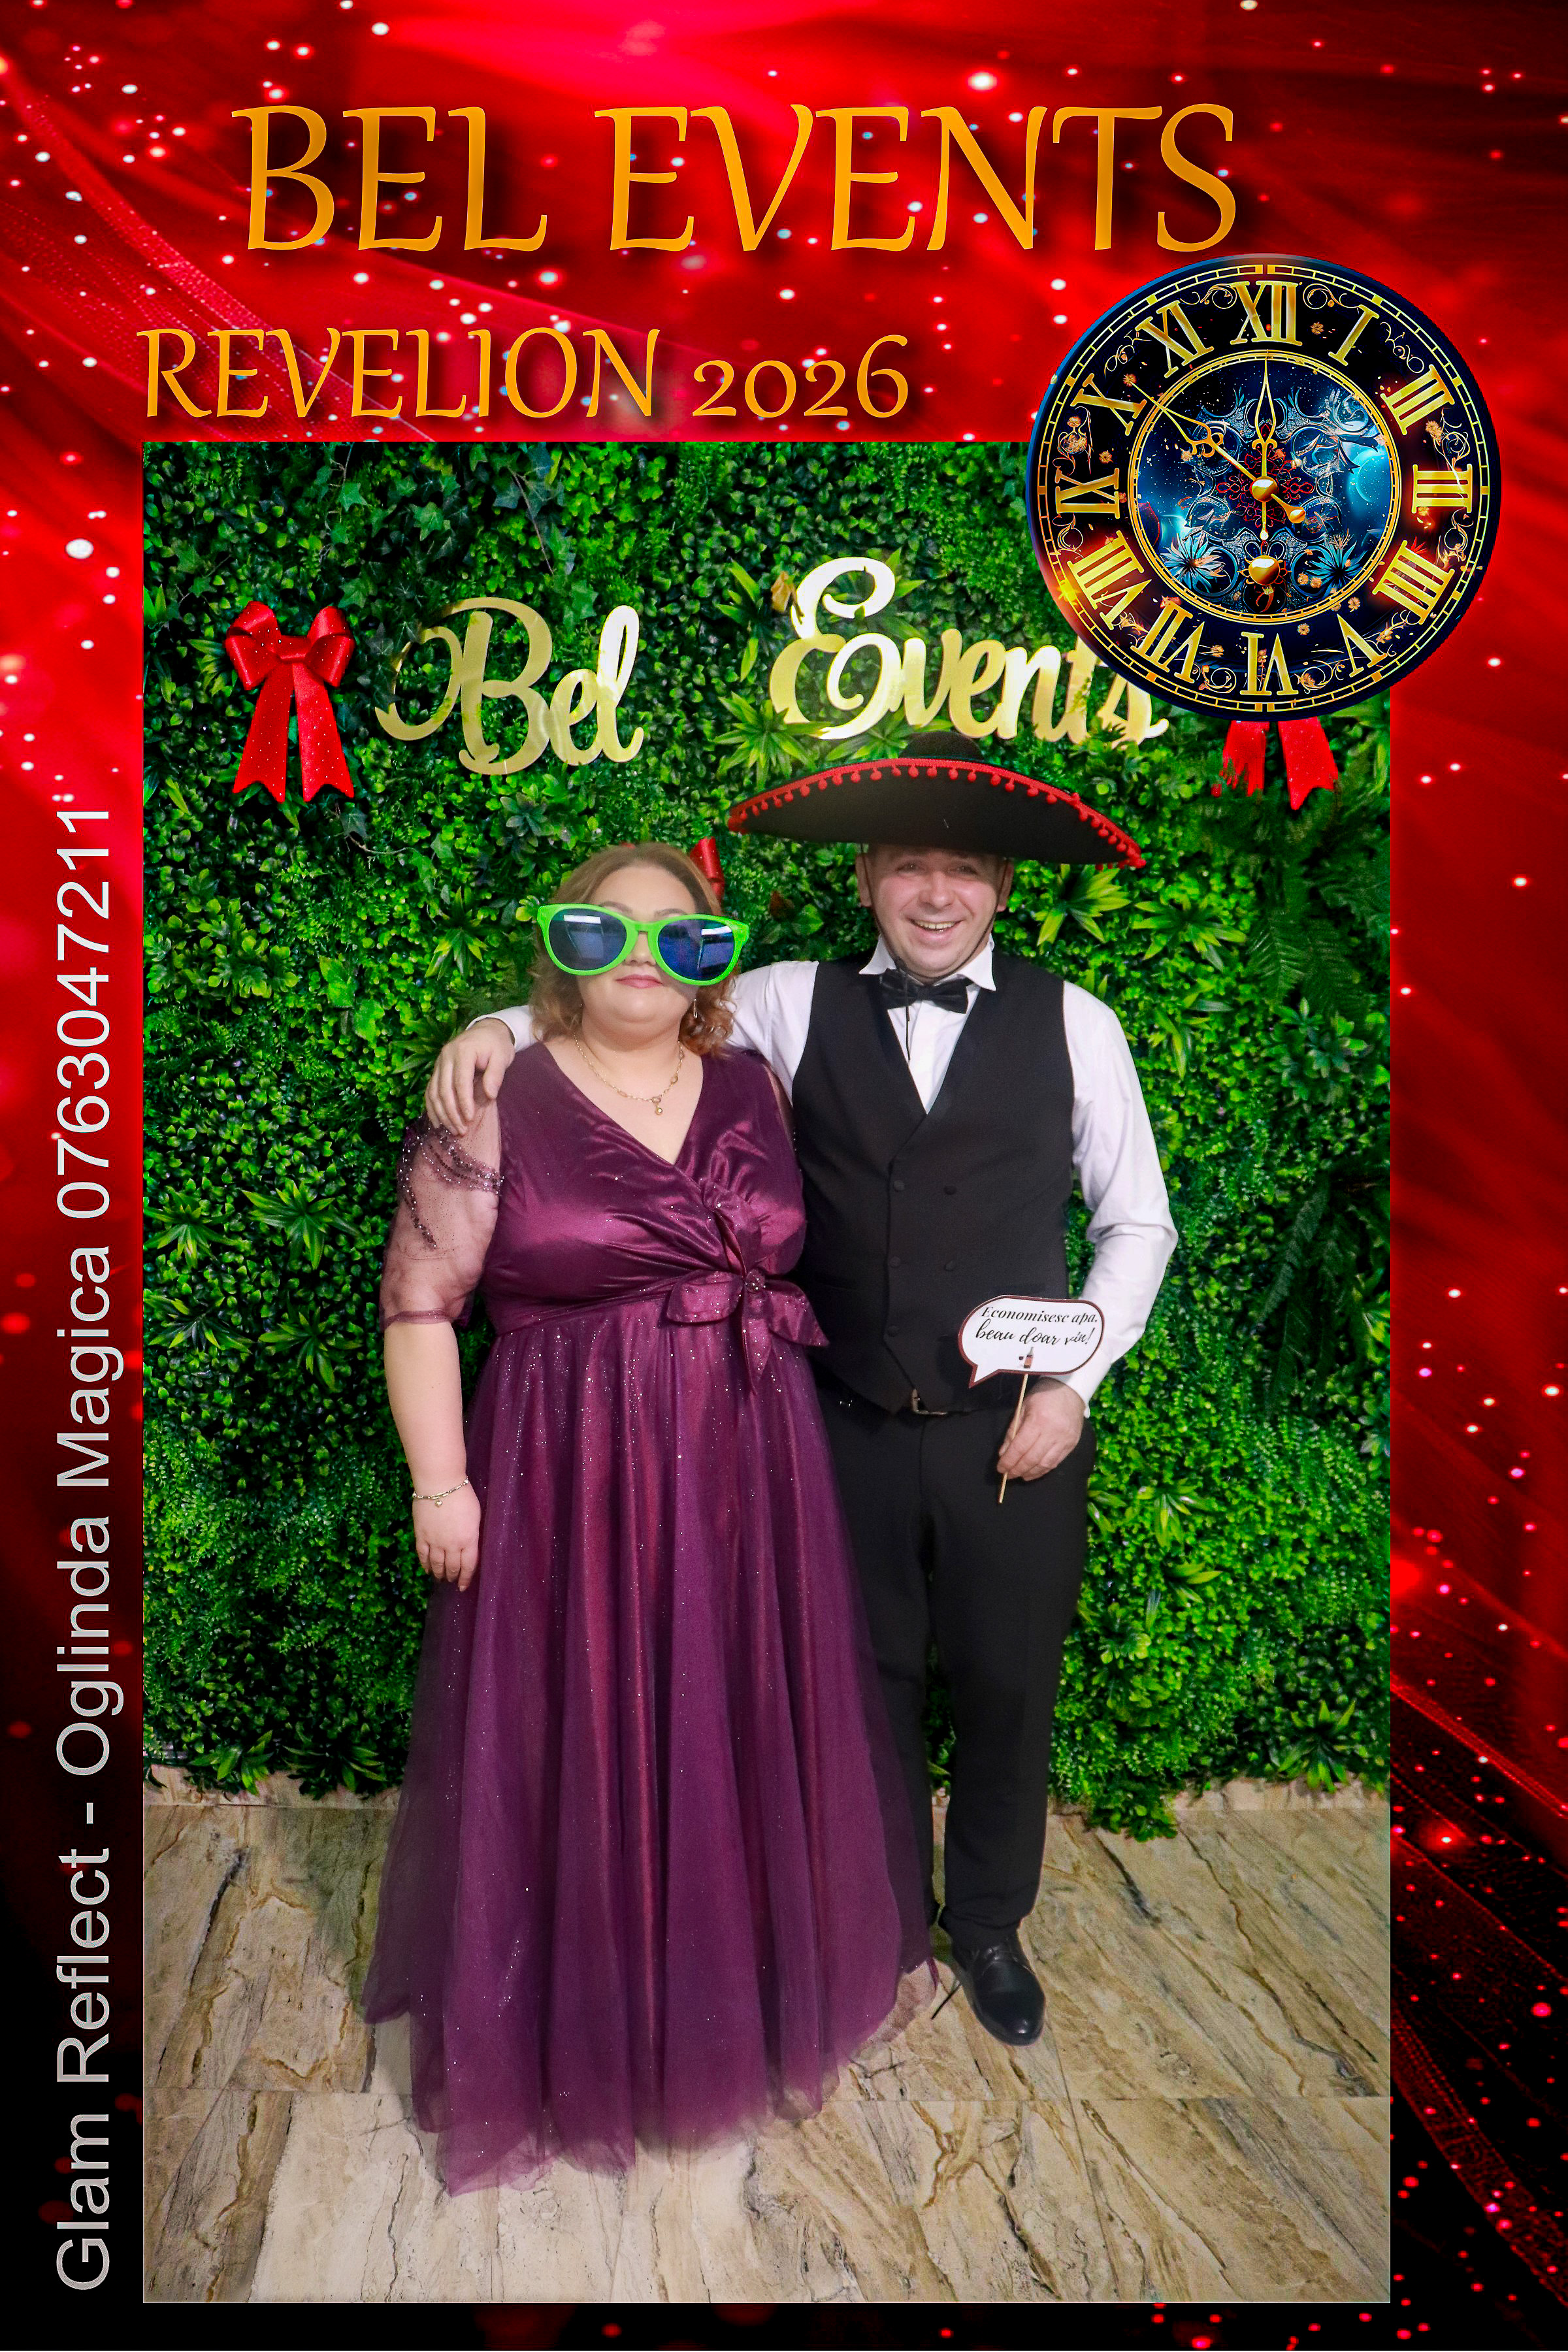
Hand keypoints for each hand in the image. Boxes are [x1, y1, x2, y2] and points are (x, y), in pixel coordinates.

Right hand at [412, 1482, 481, 1588]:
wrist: (439, 1484)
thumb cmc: (462, 1495)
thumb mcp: (476, 1516)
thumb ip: (472, 1534)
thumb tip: (469, 1545)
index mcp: (468, 1539)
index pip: (468, 1565)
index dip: (466, 1578)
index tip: (463, 1586)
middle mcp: (452, 1545)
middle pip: (452, 1567)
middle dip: (453, 1576)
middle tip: (452, 1581)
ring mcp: (435, 1541)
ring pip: (437, 1564)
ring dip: (439, 1573)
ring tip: (440, 1578)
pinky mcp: (421, 1535)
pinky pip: (422, 1555)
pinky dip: (425, 1565)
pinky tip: (427, 1570)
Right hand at [425, 1018, 515, 1133]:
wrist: (486, 1031)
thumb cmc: (496, 1045)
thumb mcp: (503, 1056)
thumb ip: (496, 1075)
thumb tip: (490, 1095)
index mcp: (463, 1051)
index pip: (460, 1082)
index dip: (464, 1102)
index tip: (470, 1119)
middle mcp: (446, 1056)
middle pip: (444, 1089)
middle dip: (452, 1113)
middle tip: (461, 1131)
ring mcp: (439, 1063)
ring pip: (433, 1092)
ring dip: (441, 1114)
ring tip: (452, 1130)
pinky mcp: (437, 1070)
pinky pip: (429, 1091)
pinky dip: (432, 1108)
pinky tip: (438, 1123)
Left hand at [997, 1381, 1085, 1481]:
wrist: (1070, 1390)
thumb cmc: (1043, 1396)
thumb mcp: (1023, 1408)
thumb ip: (1013, 1431)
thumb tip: (1004, 1453)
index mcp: (1038, 1421)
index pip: (1020, 1447)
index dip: (1009, 1461)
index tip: (1001, 1469)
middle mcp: (1053, 1433)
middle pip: (1032, 1459)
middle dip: (1018, 1469)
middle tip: (1009, 1475)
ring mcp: (1065, 1440)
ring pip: (1045, 1464)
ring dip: (1031, 1473)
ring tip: (1020, 1476)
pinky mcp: (1072, 1444)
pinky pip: (1056, 1462)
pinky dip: (1043, 1470)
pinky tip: (1034, 1472)